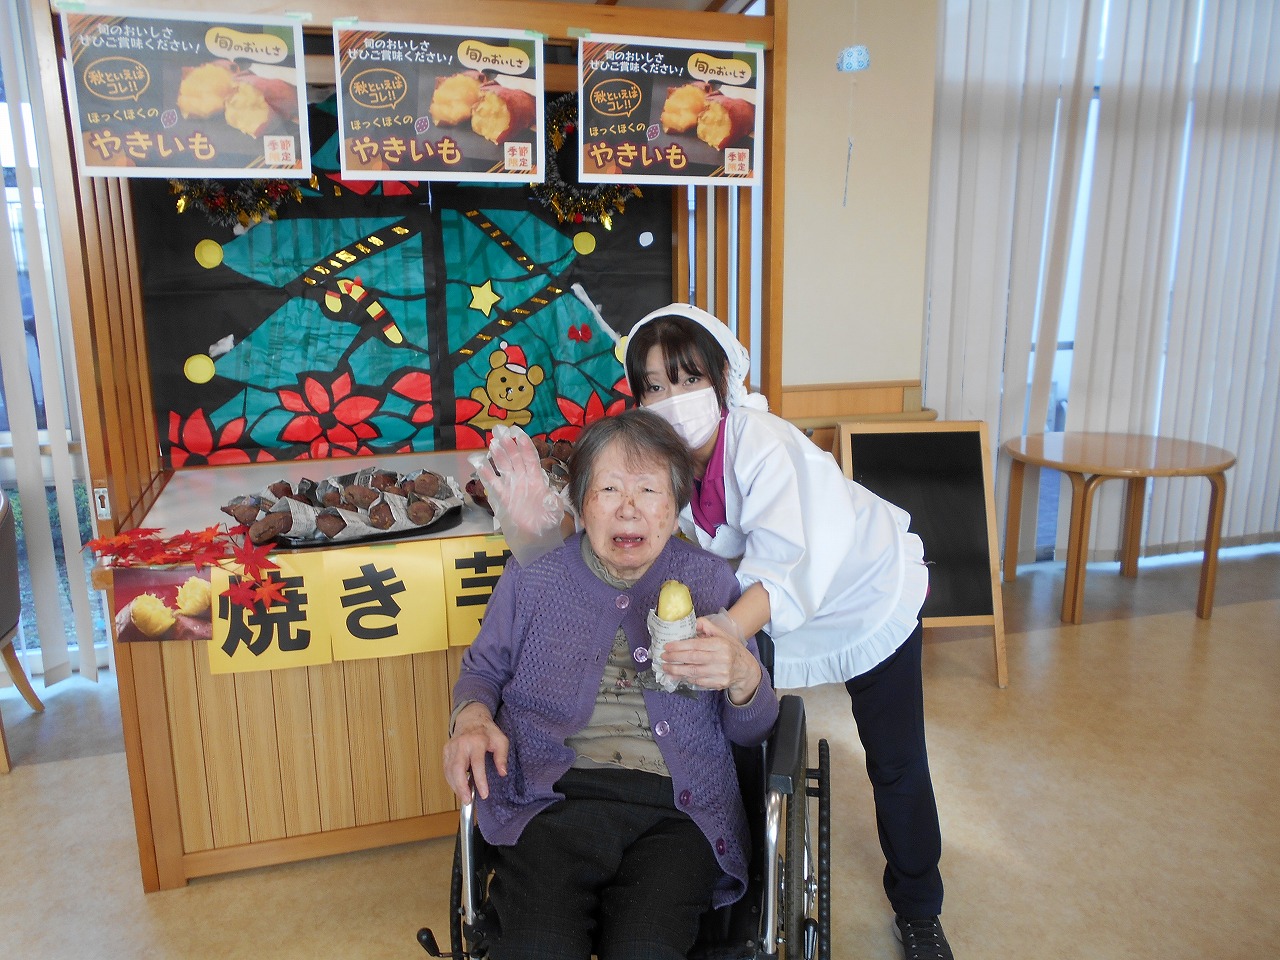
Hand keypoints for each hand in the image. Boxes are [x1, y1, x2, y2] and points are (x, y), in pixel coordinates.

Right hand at [442, 702, 508, 804]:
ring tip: (464, 797)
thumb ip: (502, 756)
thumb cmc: (487, 731)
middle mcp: (461, 744)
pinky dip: (451, 780)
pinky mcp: (446, 751)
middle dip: (461, 787)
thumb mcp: (501, 740)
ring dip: (455, 786)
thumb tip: (502, 773)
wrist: (471, 718)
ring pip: (449, 771)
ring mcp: (451, 747)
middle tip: (467, 800)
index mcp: (477, 741)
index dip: (480, 781)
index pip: (477, 764)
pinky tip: (458, 788)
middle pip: (457, 769)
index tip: (484, 794)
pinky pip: (446, 769)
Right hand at [472, 425, 566, 565]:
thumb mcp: (557, 508)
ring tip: (492, 443)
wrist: (538, 537)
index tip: (519, 434)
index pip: (531, 458)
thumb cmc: (550, 522)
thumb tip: (552, 494)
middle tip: (501, 432)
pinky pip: (494, 484)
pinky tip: (480, 464)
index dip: (525, 446)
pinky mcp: (503, 498)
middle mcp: (524, 480)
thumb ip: (554, 499)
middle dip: (509, 445)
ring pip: (504, 467)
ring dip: (499, 455)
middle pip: (515, 458)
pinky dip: (487, 474)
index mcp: (537, 479)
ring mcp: (512, 487)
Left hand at [657, 612, 760, 704]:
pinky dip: (687, 678)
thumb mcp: (722, 634)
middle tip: (663, 657)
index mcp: (721, 644)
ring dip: (677, 671)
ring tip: (666, 668)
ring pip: (694, 672)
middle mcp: (722, 658)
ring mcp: (721, 672)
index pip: (696, 645)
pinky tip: (678, 676)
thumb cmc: (730, 649)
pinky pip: (699, 681)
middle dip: (675, 658)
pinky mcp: (720, 683)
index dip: (679, 646)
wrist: (746, 669)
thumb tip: (691, 622)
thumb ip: (706, 626)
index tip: (667, 646)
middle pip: (693, 659)